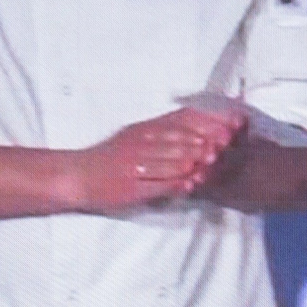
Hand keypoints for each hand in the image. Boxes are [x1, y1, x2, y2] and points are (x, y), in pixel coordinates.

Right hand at [72, 108, 241, 210]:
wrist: (77, 175)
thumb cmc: (112, 157)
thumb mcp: (138, 136)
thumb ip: (167, 132)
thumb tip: (204, 131)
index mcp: (146, 129)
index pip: (181, 120)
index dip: (206, 121)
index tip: (229, 123)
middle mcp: (141, 142)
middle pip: (178, 138)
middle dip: (204, 139)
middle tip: (227, 142)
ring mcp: (135, 164)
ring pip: (168, 160)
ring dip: (193, 160)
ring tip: (213, 161)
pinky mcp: (130, 187)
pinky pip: (155, 184)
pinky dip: (174, 184)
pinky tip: (190, 184)